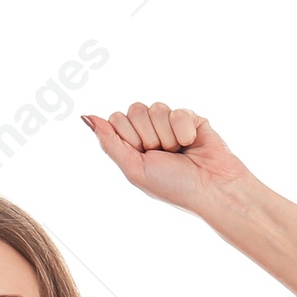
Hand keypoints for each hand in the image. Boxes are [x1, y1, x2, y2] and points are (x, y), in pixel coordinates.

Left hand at [81, 102, 252, 214]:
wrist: (211, 188)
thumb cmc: (173, 187)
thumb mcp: (134, 169)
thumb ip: (110, 142)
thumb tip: (85, 117)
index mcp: (132, 145)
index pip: (115, 119)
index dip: (128, 136)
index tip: (142, 155)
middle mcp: (149, 132)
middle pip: (134, 110)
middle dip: (147, 136)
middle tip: (163, 155)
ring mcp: (169, 123)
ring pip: (156, 108)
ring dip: (166, 136)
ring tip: (178, 152)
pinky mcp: (190, 117)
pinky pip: (177, 111)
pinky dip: (184, 131)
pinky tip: (192, 143)